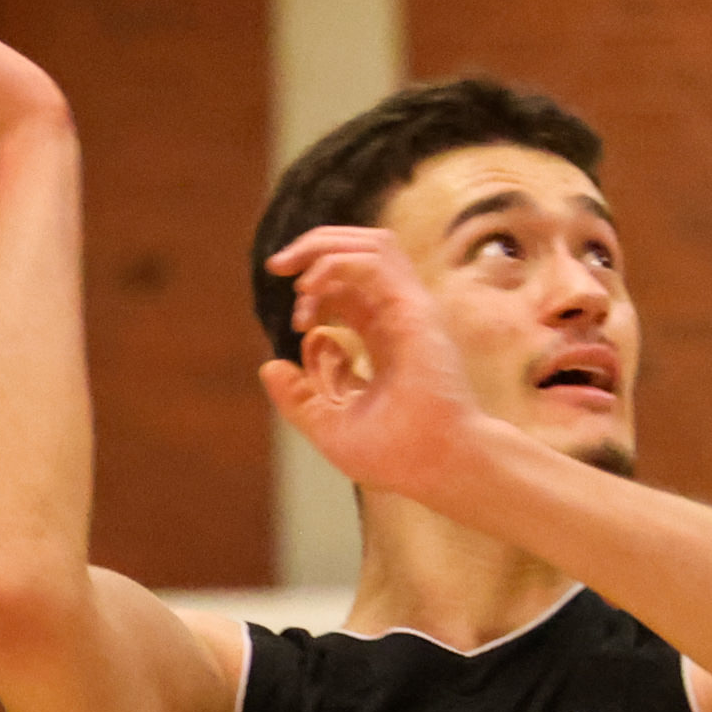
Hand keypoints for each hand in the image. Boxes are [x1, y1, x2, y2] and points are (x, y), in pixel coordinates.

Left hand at [258, 227, 495, 503]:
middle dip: (314, 247)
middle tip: (276, 266)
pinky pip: (374, 261)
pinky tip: (310, 290)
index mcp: (387, 337)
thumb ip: (299, 399)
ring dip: (323, 246)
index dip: (318, 290)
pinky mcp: (414, 311)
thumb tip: (270, 365)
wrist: (441, 468)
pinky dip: (335, 264)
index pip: (354, 286)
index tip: (301, 324)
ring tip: (292, 271)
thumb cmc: (400, 457)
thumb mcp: (331, 427)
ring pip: (371, 243)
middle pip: (361, 252)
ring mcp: (411, 310)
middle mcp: (401, 316)